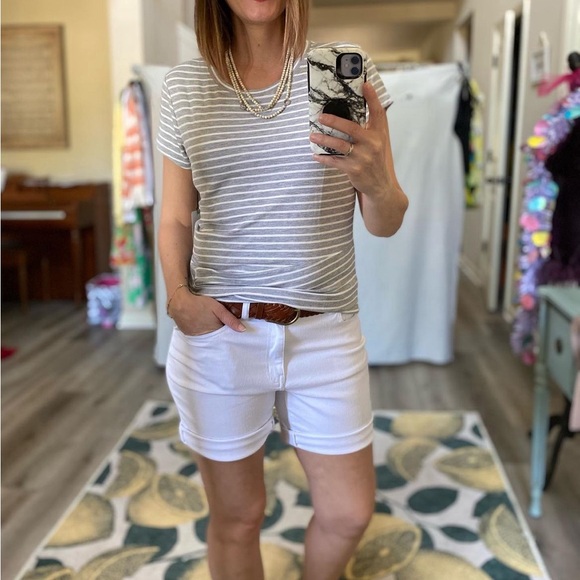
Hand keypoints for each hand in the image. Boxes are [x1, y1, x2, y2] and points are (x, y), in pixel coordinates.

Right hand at [169, 292, 245, 334]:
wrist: (179, 302)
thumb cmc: (199, 303)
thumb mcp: (218, 309)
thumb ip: (230, 319)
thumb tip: (243, 330)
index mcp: (214, 331)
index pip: (223, 334)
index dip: (225, 329)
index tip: (225, 326)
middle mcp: (205, 336)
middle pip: (214, 335)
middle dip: (216, 330)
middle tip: (213, 320)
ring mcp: (195, 335)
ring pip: (205, 335)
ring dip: (207, 330)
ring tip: (205, 319)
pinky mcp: (187, 333)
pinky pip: (196, 334)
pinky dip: (198, 329)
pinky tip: (198, 321)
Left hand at [310, 82, 392, 197]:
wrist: (380, 185)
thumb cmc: (375, 160)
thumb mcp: (377, 142)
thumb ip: (369, 127)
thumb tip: (353, 110)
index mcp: (379, 133)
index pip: (377, 112)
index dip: (372, 97)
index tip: (365, 83)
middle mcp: (373, 143)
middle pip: (351, 128)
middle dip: (334, 121)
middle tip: (320, 117)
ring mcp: (364, 157)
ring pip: (339, 145)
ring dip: (324, 140)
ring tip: (312, 136)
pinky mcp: (355, 169)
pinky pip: (335, 161)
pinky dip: (324, 158)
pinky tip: (316, 155)